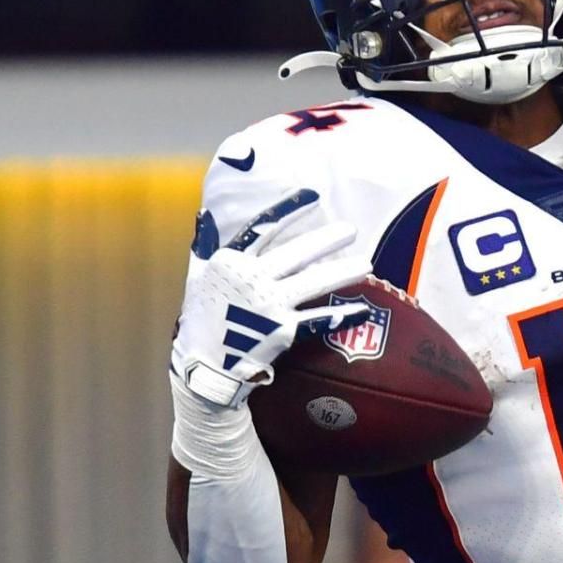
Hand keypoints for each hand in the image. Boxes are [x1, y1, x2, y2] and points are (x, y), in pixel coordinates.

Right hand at [172, 190, 372, 407]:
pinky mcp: (282, 332)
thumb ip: (203, 243)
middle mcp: (252, 280)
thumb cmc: (200, 319)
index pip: (263, 228)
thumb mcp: (195, 275)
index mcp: (232, 263)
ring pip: (313, 283)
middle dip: (327, 240)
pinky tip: (364, 310)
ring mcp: (269, 306)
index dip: (289, 210)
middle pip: (297, 254)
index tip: (313, 196)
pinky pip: (318, 321)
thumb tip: (204, 213)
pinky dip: (342, 316)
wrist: (202, 367)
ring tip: (367, 264)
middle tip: (352, 230)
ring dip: (342, 272)